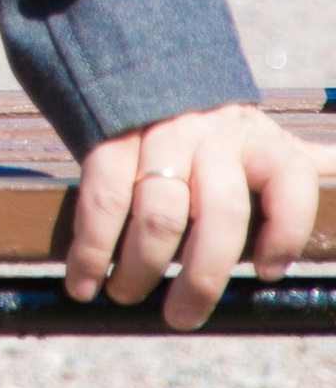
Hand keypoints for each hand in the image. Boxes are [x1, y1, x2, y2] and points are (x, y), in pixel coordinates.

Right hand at [66, 104, 320, 329]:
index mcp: (261, 142)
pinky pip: (102, 199)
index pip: (292, 181)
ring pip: (158, 213)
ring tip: (127, 295)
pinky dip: (90, 249)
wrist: (146, 70)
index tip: (266, 273)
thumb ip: (303, 168)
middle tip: (181, 317)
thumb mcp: (265, 144)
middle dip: (201, 277)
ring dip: (140, 267)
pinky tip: (84, 282)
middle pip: (220, 213)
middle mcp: (215, 136)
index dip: (286, 233)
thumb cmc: (219, 137)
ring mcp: (161, 135)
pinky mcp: (110, 139)